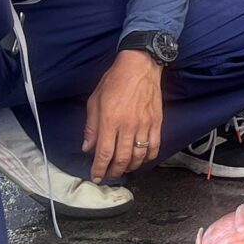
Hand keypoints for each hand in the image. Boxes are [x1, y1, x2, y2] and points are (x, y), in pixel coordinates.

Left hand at [83, 49, 162, 179]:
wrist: (140, 66)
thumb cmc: (115, 80)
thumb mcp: (95, 101)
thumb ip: (91, 126)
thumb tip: (87, 147)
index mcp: (110, 120)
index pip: (104, 153)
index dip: (99, 169)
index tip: (96, 176)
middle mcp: (128, 126)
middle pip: (122, 159)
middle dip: (114, 171)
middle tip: (109, 174)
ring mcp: (144, 125)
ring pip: (138, 156)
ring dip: (130, 167)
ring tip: (123, 169)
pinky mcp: (156, 123)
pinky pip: (154, 147)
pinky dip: (148, 158)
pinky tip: (141, 159)